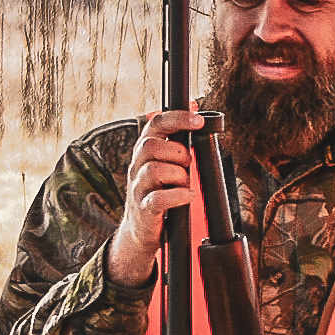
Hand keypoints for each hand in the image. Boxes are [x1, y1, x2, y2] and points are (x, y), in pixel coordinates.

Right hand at [103, 110, 204, 287]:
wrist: (142, 229)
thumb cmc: (159, 191)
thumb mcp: (166, 161)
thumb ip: (178, 137)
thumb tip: (195, 105)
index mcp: (144, 151)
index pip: (154, 124)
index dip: (176, 118)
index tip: (198, 120)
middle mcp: (136, 166)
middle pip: (151, 146)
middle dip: (178, 153)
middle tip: (188, 165)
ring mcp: (137, 188)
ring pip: (155, 170)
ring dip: (179, 176)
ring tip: (185, 184)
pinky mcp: (144, 209)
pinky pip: (158, 198)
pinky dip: (178, 196)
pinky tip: (188, 196)